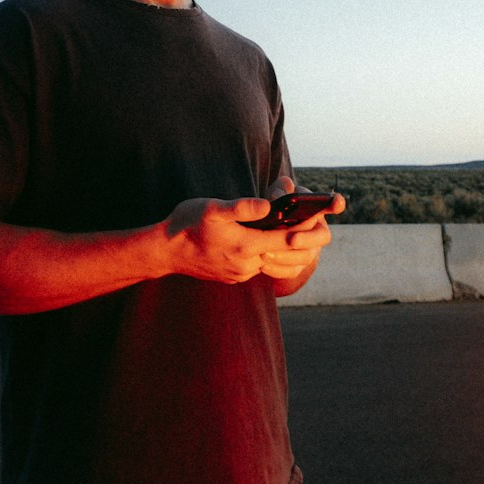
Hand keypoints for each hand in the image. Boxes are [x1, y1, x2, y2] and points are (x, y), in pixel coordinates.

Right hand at [165, 195, 304, 283]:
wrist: (164, 252)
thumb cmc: (186, 224)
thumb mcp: (213, 208)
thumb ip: (243, 207)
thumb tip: (269, 205)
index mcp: (246, 246)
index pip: (286, 240)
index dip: (305, 231)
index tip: (319, 222)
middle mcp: (246, 265)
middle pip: (285, 257)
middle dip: (301, 243)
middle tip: (315, 229)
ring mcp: (239, 274)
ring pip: (271, 263)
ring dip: (283, 251)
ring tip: (292, 235)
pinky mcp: (232, 278)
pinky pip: (257, 268)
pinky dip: (265, 257)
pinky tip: (265, 244)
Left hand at [258, 177, 345, 281]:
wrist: (265, 231)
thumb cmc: (276, 207)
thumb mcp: (276, 195)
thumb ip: (280, 190)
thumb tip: (281, 193)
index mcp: (316, 210)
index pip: (332, 204)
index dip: (336, 203)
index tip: (338, 202)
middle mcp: (318, 231)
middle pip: (321, 237)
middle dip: (307, 238)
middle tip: (292, 239)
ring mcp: (310, 251)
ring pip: (306, 257)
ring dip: (287, 256)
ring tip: (266, 253)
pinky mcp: (298, 266)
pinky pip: (292, 271)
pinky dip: (278, 269)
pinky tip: (263, 265)